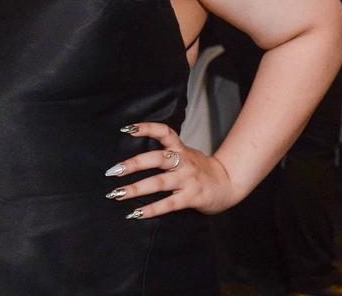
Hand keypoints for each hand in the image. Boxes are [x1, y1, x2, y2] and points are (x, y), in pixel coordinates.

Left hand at [103, 122, 239, 218]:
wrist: (229, 183)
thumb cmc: (201, 170)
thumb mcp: (186, 155)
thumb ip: (167, 153)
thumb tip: (136, 158)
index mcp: (180, 149)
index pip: (164, 132)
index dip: (146, 128)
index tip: (126, 129)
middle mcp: (183, 162)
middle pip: (156, 159)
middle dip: (133, 165)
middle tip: (113, 171)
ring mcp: (188, 179)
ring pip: (159, 183)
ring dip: (136, 189)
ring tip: (118, 194)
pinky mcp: (192, 197)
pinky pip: (169, 203)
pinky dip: (152, 209)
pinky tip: (136, 213)